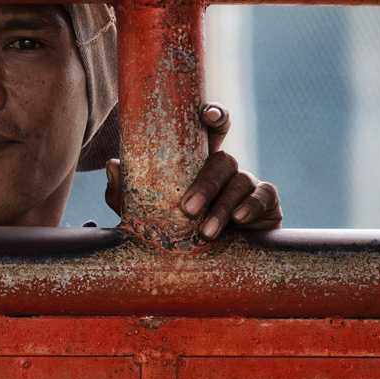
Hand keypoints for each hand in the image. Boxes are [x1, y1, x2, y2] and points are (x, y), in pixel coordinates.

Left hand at [104, 103, 282, 240]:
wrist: (209, 263)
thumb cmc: (175, 229)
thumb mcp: (145, 212)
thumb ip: (125, 191)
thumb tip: (112, 164)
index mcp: (196, 161)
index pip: (207, 130)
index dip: (213, 115)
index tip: (206, 115)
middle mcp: (223, 167)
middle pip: (222, 159)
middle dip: (206, 182)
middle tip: (187, 208)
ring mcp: (247, 182)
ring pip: (239, 181)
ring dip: (221, 207)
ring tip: (206, 232)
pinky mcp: (267, 201)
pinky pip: (264, 195)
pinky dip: (251, 206)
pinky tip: (239, 219)